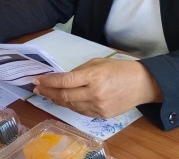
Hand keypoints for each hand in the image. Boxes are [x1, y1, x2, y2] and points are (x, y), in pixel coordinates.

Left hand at [32, 58, 162, 118]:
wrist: (142, 84)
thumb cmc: (119, 69)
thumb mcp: (97, 63)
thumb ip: (79, 71)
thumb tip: (61, 79)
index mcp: (93, 76)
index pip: (65, 81)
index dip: (48, 82)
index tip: (37, 80)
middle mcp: (94, 94)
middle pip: (64, 96)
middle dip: (48, 92)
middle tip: (37, 88)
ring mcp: (98, 107)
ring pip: (70, 106)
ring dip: (56, 100)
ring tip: (46, 94)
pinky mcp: (101, 116)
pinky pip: (80, 111)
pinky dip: (70, 105)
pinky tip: (62, 100)